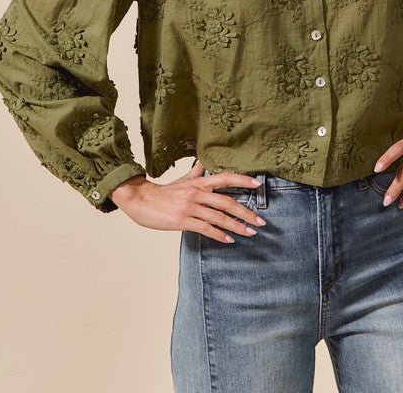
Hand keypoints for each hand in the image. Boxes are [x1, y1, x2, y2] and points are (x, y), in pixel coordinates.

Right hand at [110, 161, 266, 243]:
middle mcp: (197, 193)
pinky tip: (229, 240)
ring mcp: (190, 207)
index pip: (225, 178)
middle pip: (227, 202)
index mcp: (199, 182)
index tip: (258, 185)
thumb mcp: (182, 180)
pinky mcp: (183, 221)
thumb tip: (205, 162)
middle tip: (261, 221)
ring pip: (219, 218)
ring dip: (237, 226)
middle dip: (247, 212)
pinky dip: (219, 235)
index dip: (242, 181)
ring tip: (250, 232)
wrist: (141, 200)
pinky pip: (205, 229)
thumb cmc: (163, 192)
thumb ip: (196, 172)